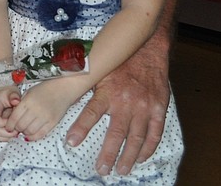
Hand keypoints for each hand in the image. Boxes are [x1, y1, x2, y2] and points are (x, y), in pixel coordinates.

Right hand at [0, 86, 20, 140]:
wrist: (6, 96)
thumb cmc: (9, 94)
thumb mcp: (12, 92)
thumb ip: (14, 96)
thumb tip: (16, 101)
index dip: (2, 122)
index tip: (12, 120)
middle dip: (7, 133)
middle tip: (17, 129)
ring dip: (6, 137)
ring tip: (15, 131)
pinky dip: (6, 138)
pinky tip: (13, 132)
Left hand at [7, 79, 77, 141]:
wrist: (62, 89)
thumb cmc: (43, 89)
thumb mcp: (29, 93)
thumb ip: (21, 105)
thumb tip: (13, 119)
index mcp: (28, 101)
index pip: (14, 118)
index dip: (9, 125)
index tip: (8, 127)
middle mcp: (36, 110)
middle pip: (21, 126)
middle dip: (16, 129)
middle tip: (16, 129)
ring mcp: (45, 117)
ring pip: (30, 131)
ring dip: (25, 133)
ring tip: (24, 130)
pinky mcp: (53, 122)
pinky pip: (41, 134)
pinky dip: (34, 136)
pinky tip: (31, 134)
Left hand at [66, 51, 169, 175]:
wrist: (147, 50)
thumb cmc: (119, 61)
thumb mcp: (100, 70)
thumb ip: (86, 84)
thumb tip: (62, 89)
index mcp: (108, 92)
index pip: (91, 113)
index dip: (81, 128)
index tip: (71, 142)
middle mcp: (126, 102)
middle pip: (116, 134)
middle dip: (108, 154)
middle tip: (101, 170)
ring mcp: (144, 107)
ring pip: (136, 138)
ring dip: (128, 157)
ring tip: (121, 170)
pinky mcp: (158, 109)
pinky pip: (154, 133)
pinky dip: (148, 148)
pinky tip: (141, 158)